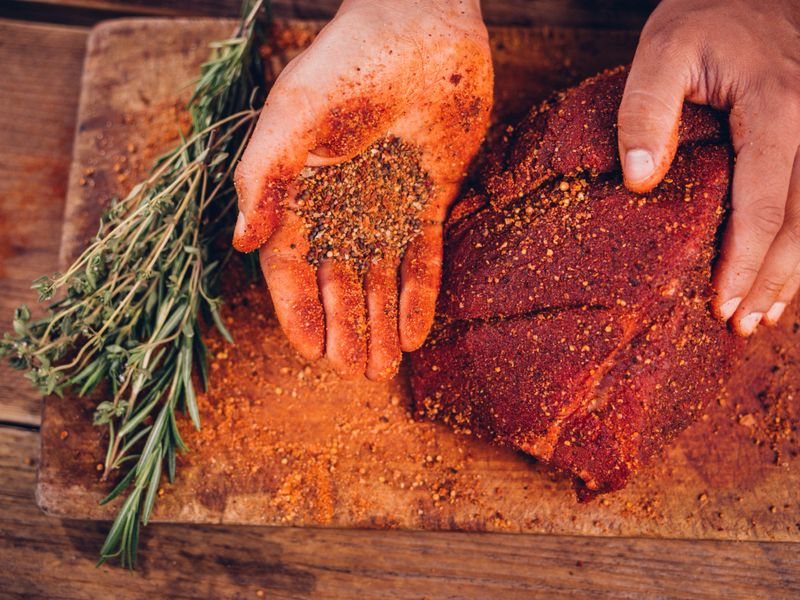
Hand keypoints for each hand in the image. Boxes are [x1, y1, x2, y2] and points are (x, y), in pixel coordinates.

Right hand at [233, 0, 491, 377]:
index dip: (300, 312)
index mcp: (299, 194)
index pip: (292, 268)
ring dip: (383, 324)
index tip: (312, 354)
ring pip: (381, 279)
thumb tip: (244, 243)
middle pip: (339, 283)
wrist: (420, 29)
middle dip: (348, 330)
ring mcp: (386, 206)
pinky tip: (418, 333)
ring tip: (386, 369)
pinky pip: (424, 257)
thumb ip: (264, 176)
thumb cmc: (347, 63)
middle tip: (357, 376)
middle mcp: (340, 208)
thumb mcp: (293, 115)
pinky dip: (421, 294)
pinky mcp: (428, 199)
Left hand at [617, 0, 799, 335]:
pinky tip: (788, 270)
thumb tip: (639, 182)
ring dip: (796, 271)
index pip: (764, 203)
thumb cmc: (706, 18)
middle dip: (773, 280)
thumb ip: (646, 110)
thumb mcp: (663, 49)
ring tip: (766, 315)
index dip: (744, 262)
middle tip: (743, 324)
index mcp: (778, 106)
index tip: (722, 305)